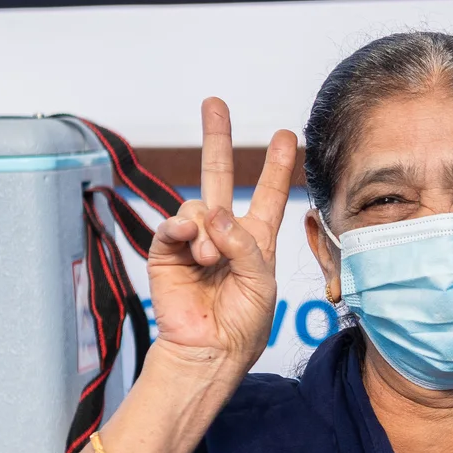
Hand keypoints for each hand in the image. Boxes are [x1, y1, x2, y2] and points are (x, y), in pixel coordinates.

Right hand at [146, 98, 296, 372]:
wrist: (210, 349)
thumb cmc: (243, 322)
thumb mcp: (262, 283)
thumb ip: (245, 245)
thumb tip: (213, 214)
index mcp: (256, 240)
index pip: (268, 195)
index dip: (276, 166)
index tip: (285, 135)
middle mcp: (224, 233)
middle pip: (219, 175)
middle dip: (217, 138)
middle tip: (214, 103)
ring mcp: (194, 239)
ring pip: (200, 204)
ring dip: (209, 231)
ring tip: (212, 261)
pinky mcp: (167, 250)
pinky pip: (174, 223)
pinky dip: (183, 229)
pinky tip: (191, 243)